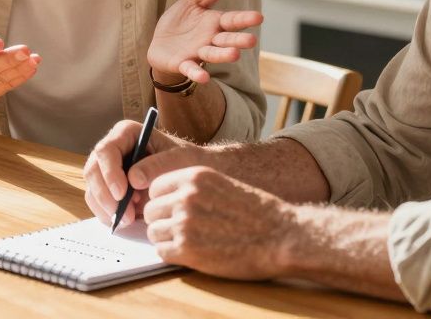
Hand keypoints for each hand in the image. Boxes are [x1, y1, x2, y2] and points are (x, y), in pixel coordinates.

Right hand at [83, 119, 209, 228]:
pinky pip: (97, 202)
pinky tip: (127, 220)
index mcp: (126, 133)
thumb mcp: (179, 160)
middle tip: (125, 217)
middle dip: (106, 196)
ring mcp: (107, 169)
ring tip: (130, 219)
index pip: (106, 150)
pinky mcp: (108, 187)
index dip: (110, 173)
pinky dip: (107, 215)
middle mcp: (112, 148)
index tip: (123, 194)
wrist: (193, 174)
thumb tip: (133, 179)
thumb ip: (157, 166)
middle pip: (93, 171)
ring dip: (106, 208)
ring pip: (92, 189)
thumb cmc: (187, 161)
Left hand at [143, 166, 294, 279]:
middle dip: (161, 221)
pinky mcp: (187, 249)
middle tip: (178, 230)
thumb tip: (167, 199)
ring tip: (186, 242)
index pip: (155, 187)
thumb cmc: (256, 211)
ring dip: (165, 239)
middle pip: (150, 210)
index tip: (170, 211)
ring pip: (153, 232)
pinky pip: (161, 251)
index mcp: (194, 177)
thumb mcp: (222, 184)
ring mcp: (184, 223)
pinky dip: (171, 254)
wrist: (280, 235)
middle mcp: (186, 197)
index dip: (162, 201)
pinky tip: (189, 254)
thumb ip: (194, 189)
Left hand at [148, 0, 263, 83]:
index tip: (259, 17)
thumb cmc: (181, 22)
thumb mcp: (195, 1)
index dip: (244, 19)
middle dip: (238, 41)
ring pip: (212, 54)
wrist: (159, 44)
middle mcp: (210, 39)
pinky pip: (190, 69)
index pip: (232, 20)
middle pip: (226, 40)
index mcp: (214, 23)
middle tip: (252, 41)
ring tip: (235, 55)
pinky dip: (197, 73)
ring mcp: (197, 53)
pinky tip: (204, 77)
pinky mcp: (182, 64)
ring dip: (223, 55)